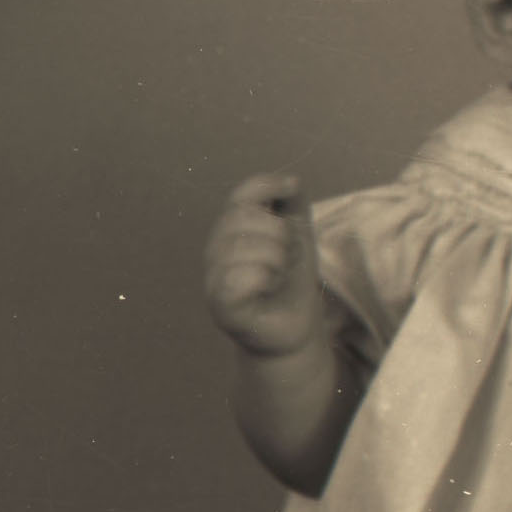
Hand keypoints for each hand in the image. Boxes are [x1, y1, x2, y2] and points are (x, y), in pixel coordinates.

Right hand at [206, 172, 328, 359]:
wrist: (295, 330)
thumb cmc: (291, 284)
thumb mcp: (297, 238)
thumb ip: (292, 206)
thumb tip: (291, 181)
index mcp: (229, 232)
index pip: (240, 196)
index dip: (266, 184)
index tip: (292, 188)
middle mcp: (214, 251)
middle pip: (244, 217)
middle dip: (280, 233)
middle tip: (288, 257)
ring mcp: (213, 279)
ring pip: (244, 246)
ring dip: (276, 258)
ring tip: (279, 275)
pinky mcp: (220, 306)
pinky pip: (237, 278)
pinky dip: (261, 278)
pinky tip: (267, 288)